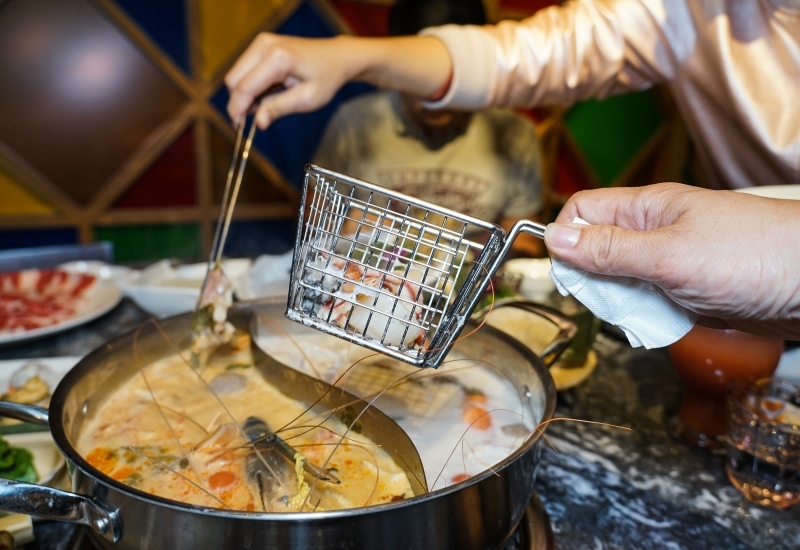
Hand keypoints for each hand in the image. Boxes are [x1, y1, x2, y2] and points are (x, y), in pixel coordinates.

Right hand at [225, 34, 354, 128]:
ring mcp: (261, 42)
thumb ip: (279, 109)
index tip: (238, 127)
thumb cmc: (327, 77)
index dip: (237, 109)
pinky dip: (251, 84)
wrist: (337, 57)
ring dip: (245, 93)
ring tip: (269, 101)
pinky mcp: (261, 44)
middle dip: (240, 101)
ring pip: (236, 75)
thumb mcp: (307, 99)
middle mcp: (265, 45)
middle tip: (258, 115)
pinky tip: (270, 90)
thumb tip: (258, 123)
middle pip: (232, 80)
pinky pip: (244, 69)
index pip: (243, 87)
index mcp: (278, 58)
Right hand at [543, 183, 799, 338]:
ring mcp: (670, 262)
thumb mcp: (669, 254)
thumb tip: (555, 238)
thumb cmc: (755, 256)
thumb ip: (609, 249)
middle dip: (594, 279)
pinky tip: (665, 321)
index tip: (569, 272)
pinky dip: (648, 316)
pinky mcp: (686, 290)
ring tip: (648, 309)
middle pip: (595, 250)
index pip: (583, 212)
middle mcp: (654, 232)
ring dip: (622, 302)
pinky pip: (647, 302)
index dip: (567, 239)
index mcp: (647, 208)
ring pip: (619, 281)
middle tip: (614, 297)